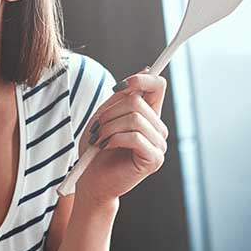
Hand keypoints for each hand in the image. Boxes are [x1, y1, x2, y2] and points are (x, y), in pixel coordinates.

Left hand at [75, 70, 167, 205]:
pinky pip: (135, 137)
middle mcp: (158, 129)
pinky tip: (105, 147)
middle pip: (138, 101)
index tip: (117, 87)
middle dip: (110, 112)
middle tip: (96, 128)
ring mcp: (159, 145)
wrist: (91, 181)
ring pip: (134, 118)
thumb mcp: (105, 116)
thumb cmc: (96, 150)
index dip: (140, 79)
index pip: (157, 85)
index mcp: (149, 116)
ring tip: (98, 140)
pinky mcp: (154, 159)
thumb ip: (122, 96)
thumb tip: (145, 69)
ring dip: (108, 127)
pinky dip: (114, 139)